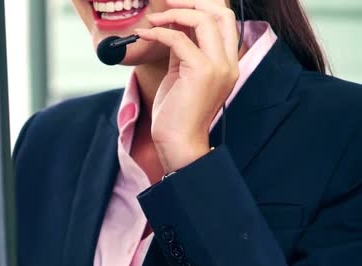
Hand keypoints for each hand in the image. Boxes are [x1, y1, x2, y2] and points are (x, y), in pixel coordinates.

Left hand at [135, 0, 239, 172]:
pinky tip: (144, 35)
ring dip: (174, 14)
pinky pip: (178, 39)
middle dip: (192, 1)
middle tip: (167, 2)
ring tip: (153, 20)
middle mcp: (229, 62)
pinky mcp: (201, 72)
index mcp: (227, 62)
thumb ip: (183, 50)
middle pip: (220, 12)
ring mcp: (218, 66)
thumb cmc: (176, 113)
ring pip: (204, 20)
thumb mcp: (182, 74)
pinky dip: (158, 33)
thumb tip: (172, 25)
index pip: (224, 20)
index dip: (200, 6)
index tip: (175, 5)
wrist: (178, 142)